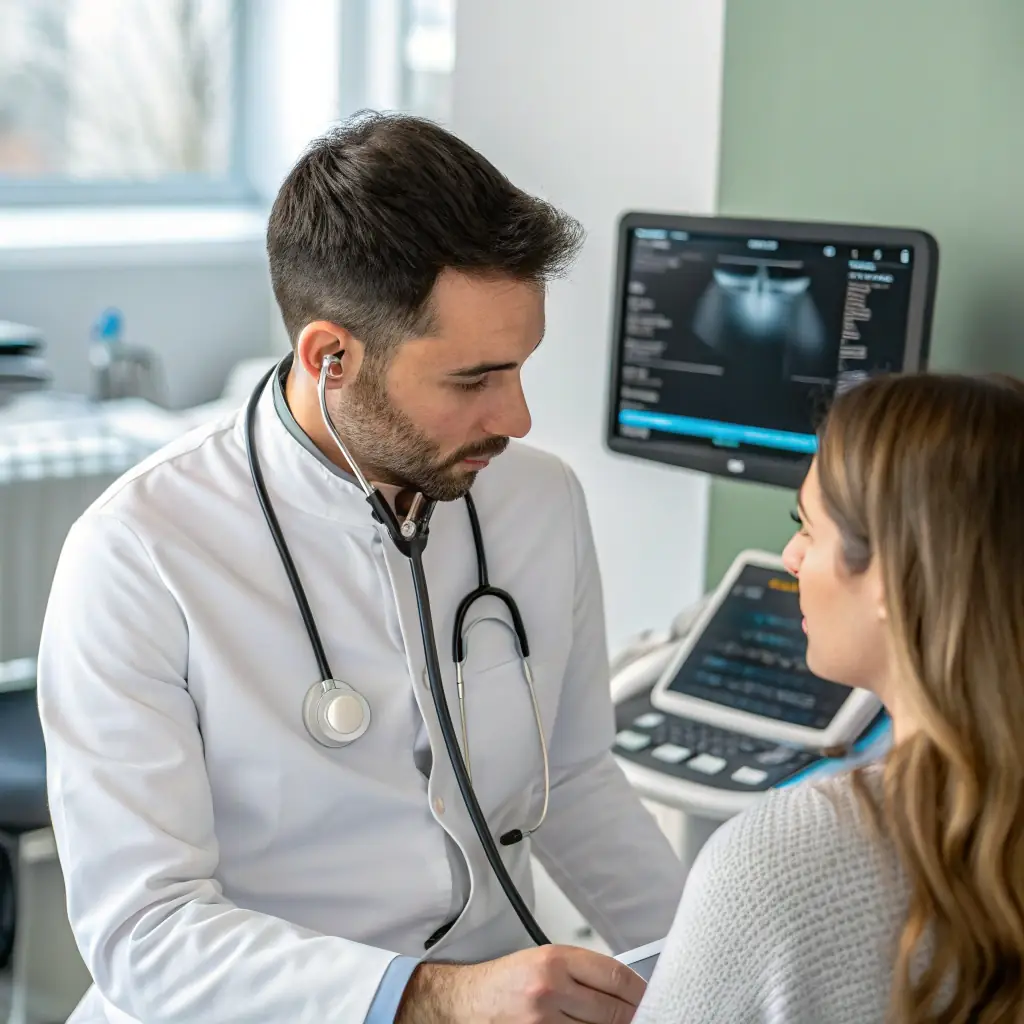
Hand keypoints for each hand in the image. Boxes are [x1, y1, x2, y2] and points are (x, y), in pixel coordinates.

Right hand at [395, 944, 645, 1023]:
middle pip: (614, 1010)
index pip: (616, 976)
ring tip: (615, 1023)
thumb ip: (583, 972)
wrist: (465, 1002)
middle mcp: (550, 990)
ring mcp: (543, 1022)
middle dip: (633, 1016)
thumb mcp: (545, 961)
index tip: (651, 998)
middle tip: (642, 1017)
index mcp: (555, 961)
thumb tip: (626, 991)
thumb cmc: (506, 981)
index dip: (640, 991)